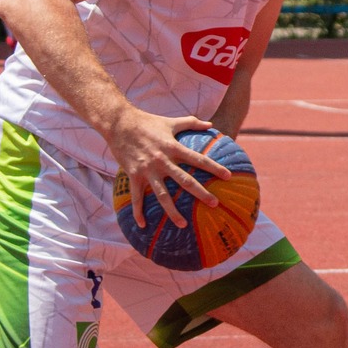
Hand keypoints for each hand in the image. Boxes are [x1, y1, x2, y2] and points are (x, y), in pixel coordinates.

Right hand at [105, 108, 229, 228]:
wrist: (119, 123)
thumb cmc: (147, 121)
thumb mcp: (171, 121)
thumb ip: (191, 122)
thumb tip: (211, 124)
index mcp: (173, 147)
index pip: (198, 159)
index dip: (214, 167)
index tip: (228, 177)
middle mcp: (162, 160)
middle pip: (185, 180)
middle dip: (201, 193)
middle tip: (214, 204)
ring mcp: (148, 170)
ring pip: (162, 195)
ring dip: (172, 211)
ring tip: (182, 225)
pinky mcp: (134, 175)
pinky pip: (137, 197)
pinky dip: (138, 212)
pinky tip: (142, 225)